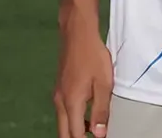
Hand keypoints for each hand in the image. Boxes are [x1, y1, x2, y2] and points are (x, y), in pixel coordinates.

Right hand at [53, 22, 113, 137]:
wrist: (77, 34)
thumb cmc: (93, 56)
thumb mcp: (104, 84)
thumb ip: (101, 110)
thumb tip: (98, 134)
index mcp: (71, 103)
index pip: (75, 134)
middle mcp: (60, 102)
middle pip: (64, 132)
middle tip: (93, 137)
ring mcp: (57, 95)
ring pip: (63, 122)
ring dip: (75, 130)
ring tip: (93, 130)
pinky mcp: (59, 88)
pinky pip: (64, 111)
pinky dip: (73, 119)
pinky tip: (87, 114)